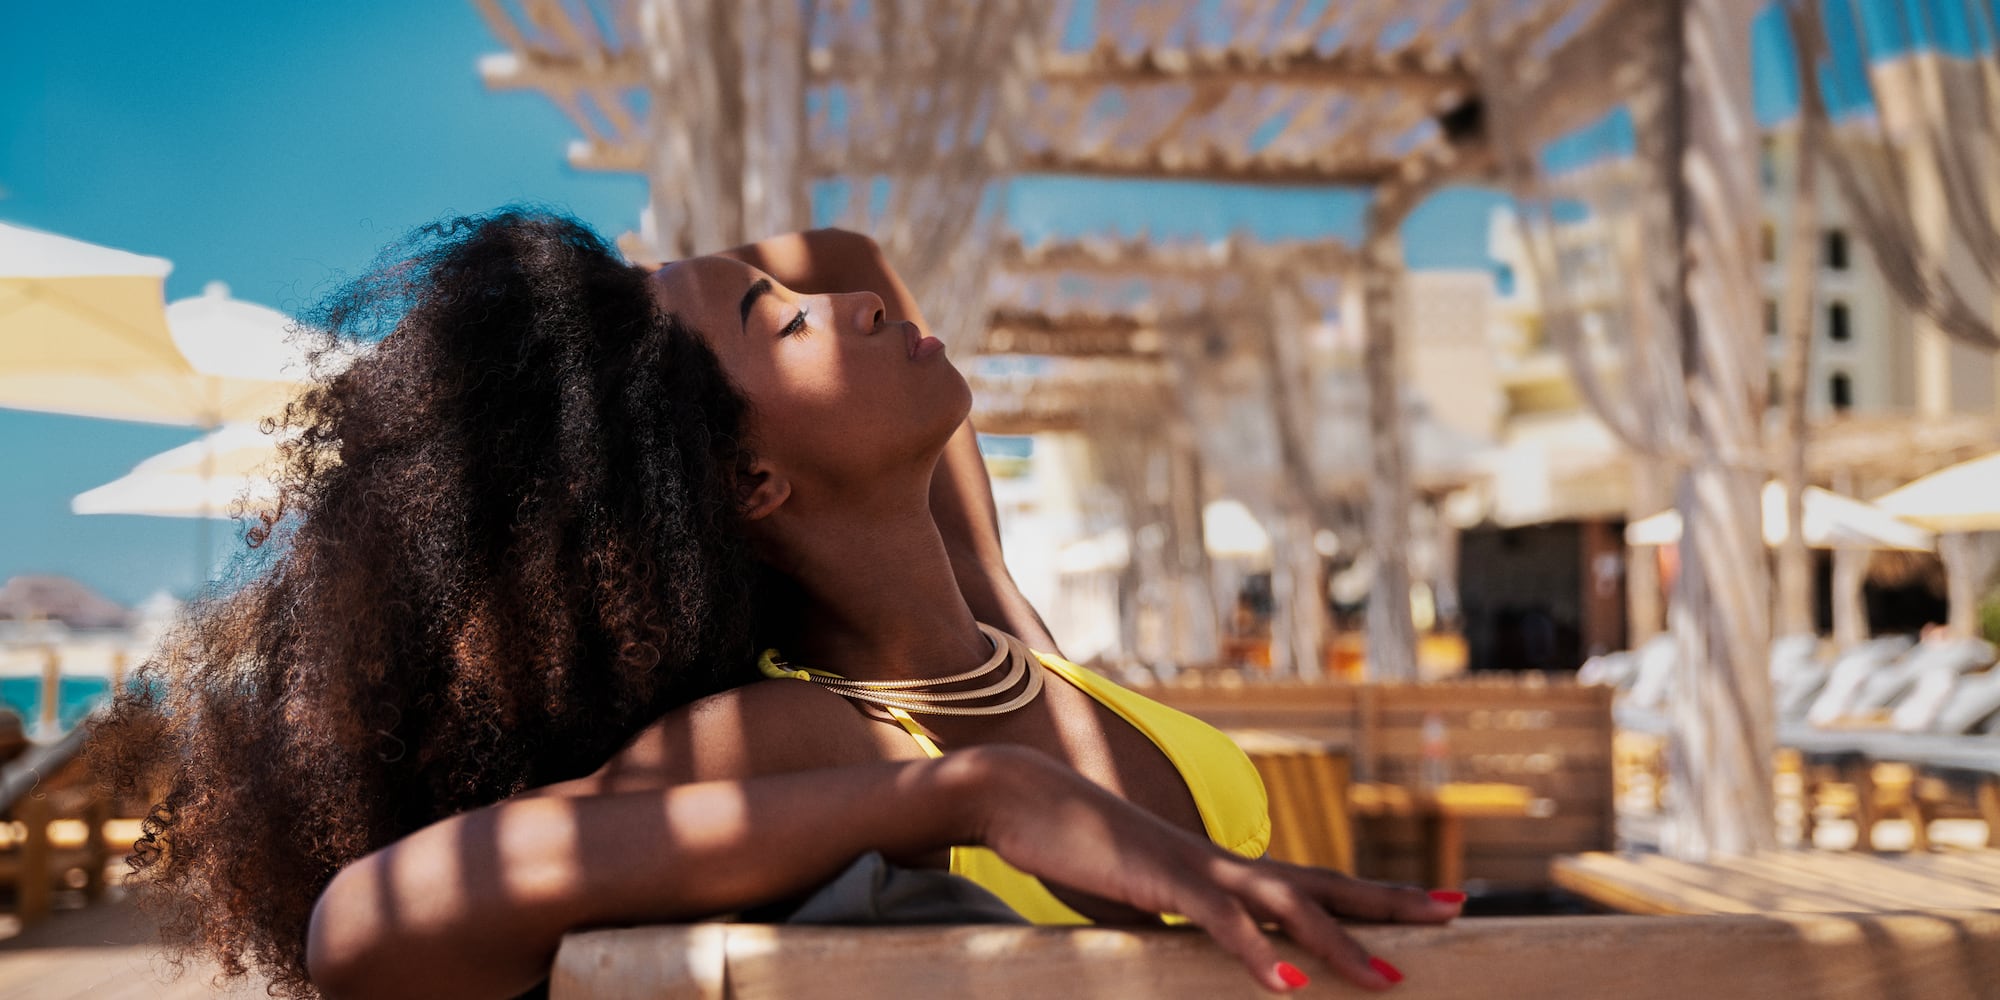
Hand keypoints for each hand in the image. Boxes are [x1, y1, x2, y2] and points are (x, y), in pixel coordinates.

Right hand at [958, 746, 1458, 992]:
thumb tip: (1190, 943)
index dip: (1375, 897)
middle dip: (1392, 902)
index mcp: (1225, 869)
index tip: (1434, 905)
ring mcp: (1198, 868)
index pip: (1317, 884)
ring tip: (1389, 981)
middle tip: (1456, 913)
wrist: (1023, 798)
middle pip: (1326, 883)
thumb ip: (1174, 919)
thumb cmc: (1076, 848)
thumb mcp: (1138, 896)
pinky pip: (1221, 923)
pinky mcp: (1163, 880)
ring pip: (1289, 905)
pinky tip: (1290, 985)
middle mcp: (1225, 863)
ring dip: (1342, 945)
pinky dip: (1259, 954)